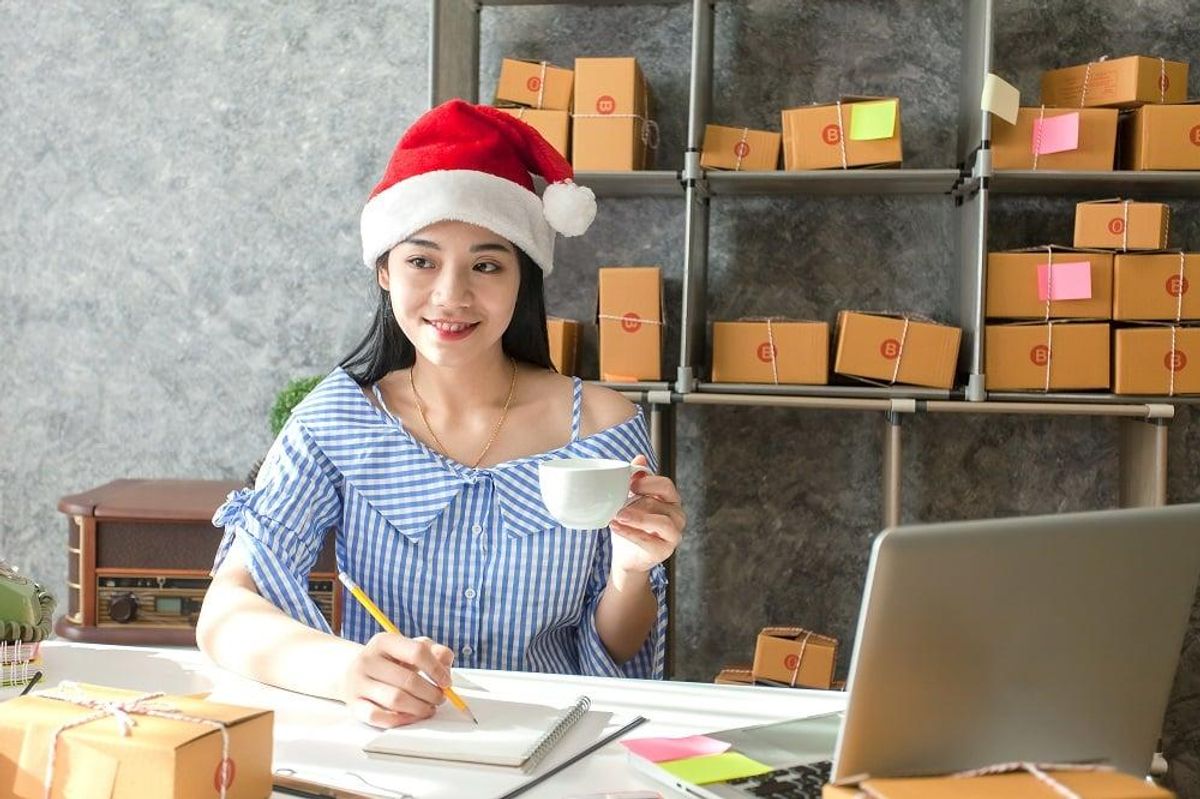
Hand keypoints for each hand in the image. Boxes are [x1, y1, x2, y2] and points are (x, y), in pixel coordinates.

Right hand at [341, 634, 454, 727]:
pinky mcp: (354, 705)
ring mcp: (357, 683)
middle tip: (440, 698)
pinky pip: (379, 717)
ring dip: (419, 708)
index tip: (446, 682)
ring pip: (396, 700)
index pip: (417, 652)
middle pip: (409, 680)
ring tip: (428, 708)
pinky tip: (411, 716)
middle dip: (431, 693)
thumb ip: (434, 651)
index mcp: (384, 641)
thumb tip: (446, 662)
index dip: (437, 670)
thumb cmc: (390, 661)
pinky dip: (400, 719)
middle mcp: (367, 660)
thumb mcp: (411, 647)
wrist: (354, 671)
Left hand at [608, 454, 685, 578]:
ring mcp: (674, 534)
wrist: (626, 555)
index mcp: (670, 500)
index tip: (629, 483)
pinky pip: (649, 540)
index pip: (666, 485)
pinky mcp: (665, 550)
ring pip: (660, 521)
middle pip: (659, 503)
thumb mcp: (631, 499)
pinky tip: (616, 527)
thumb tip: (640, 458)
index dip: (648, 483)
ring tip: (617, 516)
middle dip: (637, 502)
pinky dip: (630, 532)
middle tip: (618, 503)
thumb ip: (637, 480)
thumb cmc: (631, 525)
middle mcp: (677, 516)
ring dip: (637, 517)